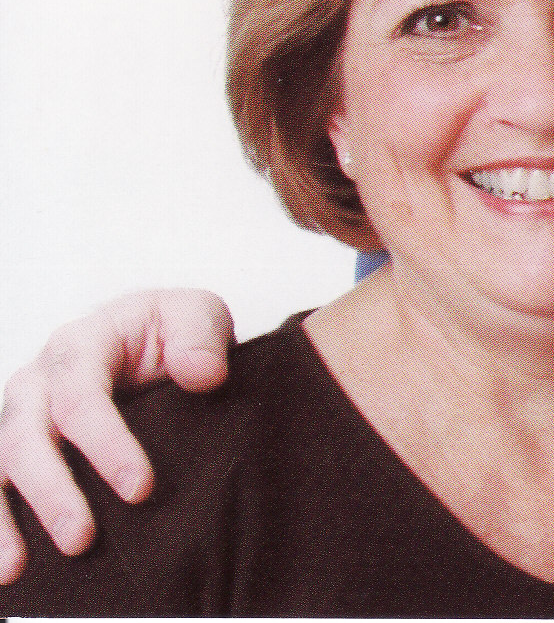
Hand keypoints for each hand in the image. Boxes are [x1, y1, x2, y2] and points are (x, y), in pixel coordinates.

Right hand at [0, 290, 232, 581]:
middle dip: (51, 491)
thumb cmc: (174, 332)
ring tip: (16, 568)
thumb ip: (200, 337)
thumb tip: (203, 374)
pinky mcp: (13, 451)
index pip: (81, 394)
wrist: (155, 338)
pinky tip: (5, 568)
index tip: (140, 489)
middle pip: (27, 436)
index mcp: (82, 343)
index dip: (106, 443)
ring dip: (2, 520)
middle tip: (82, 540)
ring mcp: (19, 417)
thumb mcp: (197, 316)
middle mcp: (38, 381)